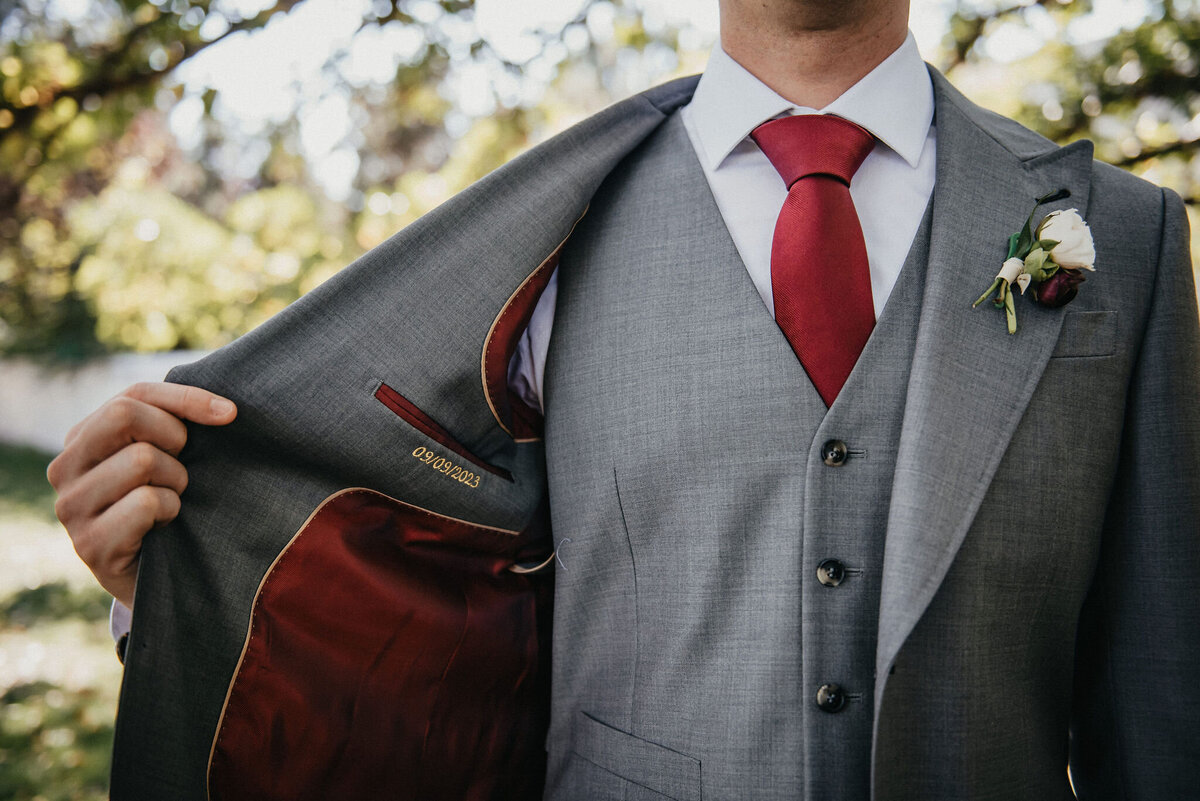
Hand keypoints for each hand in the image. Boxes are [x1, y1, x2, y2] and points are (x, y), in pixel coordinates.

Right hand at [46, 382, 236, 608]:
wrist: (163, 578)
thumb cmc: (169, 506)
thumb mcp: (167, 456)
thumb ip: (174, 423)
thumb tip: (226, 409)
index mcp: (81, 438)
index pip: (134, 395)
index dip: (186, 398)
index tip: (230, 413)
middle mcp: (64, 468)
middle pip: (124, 414)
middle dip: (173, 437)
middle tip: (184, 467)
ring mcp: (71, 507)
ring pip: (141, 459)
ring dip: (175, 481)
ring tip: (172, 500)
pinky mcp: (89, 544)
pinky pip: (146, 503)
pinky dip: (170, 510)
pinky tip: (165, 526)